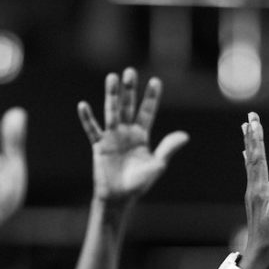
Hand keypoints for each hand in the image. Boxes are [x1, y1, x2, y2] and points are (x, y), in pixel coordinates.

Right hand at [77, 68, 188, 204]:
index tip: (156, 81)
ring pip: (112, 112)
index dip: (151, 97)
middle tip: (130, 71)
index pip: (147, 111)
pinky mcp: (99, 145)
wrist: (120, 197)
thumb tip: (185, 135)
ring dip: (112, 95)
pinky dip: (87, 118)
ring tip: (112, 78)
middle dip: (130, 89)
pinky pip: (92, 129)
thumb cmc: (139, 183)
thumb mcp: (157, 165)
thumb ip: (168, 148)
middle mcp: (126, 132)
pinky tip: (83, 105)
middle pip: (128, 106)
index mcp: (141, 135)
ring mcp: (112, 137)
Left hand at [239, 112, 268, 268]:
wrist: (259, 261)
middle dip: (252, 135)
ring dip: (250, 144)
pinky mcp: (255, 200)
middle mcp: (254, 189)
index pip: (259, 159)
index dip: (257, 138)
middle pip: (252, 156)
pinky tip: (247, 156)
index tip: (254, 120)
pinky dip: (251, 160)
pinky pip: (252, 173)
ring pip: (251, 163)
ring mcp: (253, 195)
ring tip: (247, 129)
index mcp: (261, 191)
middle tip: (250, 116)